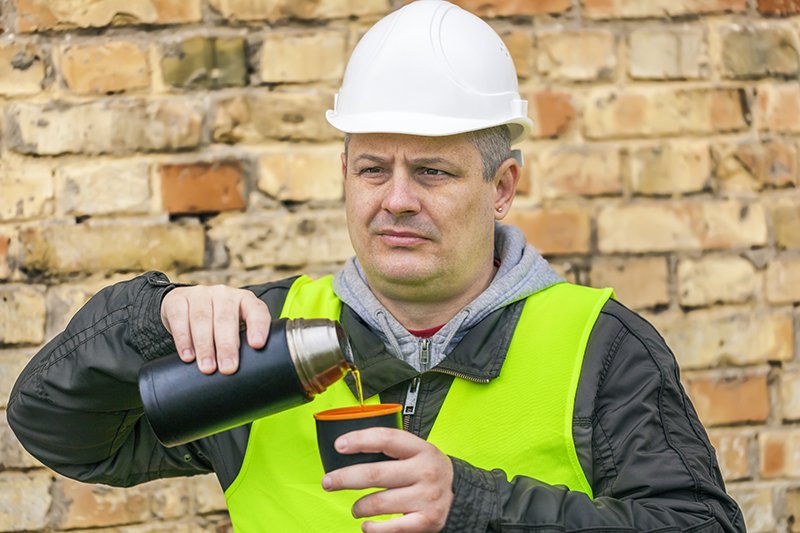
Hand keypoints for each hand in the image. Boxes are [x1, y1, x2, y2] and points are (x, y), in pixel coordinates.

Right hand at [160, 285, 269, 374]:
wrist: (183, 306)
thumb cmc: (217, 324)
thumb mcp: (234, 328)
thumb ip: (243, 343)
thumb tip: (250, 373)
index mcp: (245, 300)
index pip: (256, 310)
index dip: (258, 326)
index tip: (257, 345)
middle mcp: (224, 294)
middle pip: (226, 318)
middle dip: (227, 346)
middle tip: (228, 368)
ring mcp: (200, 294)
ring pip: (202, 319)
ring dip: (205, 346)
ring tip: (207, 367)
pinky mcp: (178, 299)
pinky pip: (180, 318)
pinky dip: (184, 339)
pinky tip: (188, 355)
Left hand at [321, 428, 453, 532]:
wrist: (462, 496)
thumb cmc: (429, 471)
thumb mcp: (419, 452)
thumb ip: (392, 449)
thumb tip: (350, 448)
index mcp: (422, 449)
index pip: (387, 439)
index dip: (360, 440)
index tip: (339, 445)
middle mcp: (425, 472)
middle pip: (376, 474)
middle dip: (345, 478)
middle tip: (328, 482)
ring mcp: (426, 498)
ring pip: (379, 502)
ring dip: (359, 507)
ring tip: (355, 508)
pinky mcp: (425, 521)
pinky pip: (391, 528)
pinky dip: (373, 528)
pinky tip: (366, 525)